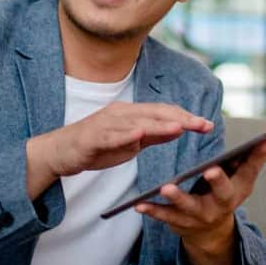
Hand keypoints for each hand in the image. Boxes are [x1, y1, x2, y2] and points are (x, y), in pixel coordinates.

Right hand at [26, 102, 211, 197]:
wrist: (60, 152)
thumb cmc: (96, 146)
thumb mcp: (131, 143)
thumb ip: (153, 135)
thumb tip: (179, 128)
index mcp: (131, 114)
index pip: (163, 112)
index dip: (185, 116)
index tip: (206, 124)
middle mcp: (120, 113)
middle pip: (155, 113)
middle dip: (181, 118)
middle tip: (202, 124)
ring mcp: (105, 123)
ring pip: (136, 122)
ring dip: (159, 124)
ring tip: (179, 126)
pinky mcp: (92, 137)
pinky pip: (111, 135)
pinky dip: (126, 134)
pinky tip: (139, 135)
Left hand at [134, 119, 265, 264]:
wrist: (210, 230)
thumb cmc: (228, 190)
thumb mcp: (245, 172)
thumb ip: (261, 150)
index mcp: (241, 185)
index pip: (253, 166)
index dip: (260, 152)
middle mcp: (224, 202)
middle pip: (224, 192)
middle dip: (218, 182)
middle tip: (211, 170)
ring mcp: (203, 215)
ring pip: (190, 207)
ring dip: (178, 198)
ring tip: (166, 187)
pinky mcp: (181, 223)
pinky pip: (166, 217)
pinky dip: (153, 211)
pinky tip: (140, 204)